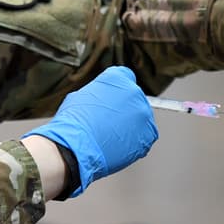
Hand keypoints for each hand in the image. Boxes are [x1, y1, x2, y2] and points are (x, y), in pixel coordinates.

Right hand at [25, 66, 158, 196]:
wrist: (76, 146)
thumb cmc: (74, 122)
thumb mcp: (81, 95)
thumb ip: (99, 92)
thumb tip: (101, 98)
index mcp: (118, 77)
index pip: (125, 77)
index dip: (117, 91)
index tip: (114, 100)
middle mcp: (134, 92)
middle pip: (134, 99)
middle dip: (124, 109)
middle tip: (109, 121)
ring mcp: (144, 114)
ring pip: (140, 118)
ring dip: (130, 125)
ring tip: (111, 136)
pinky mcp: (149, 134)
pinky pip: (144, 136)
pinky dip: (135, 141)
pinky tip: (119, 145)